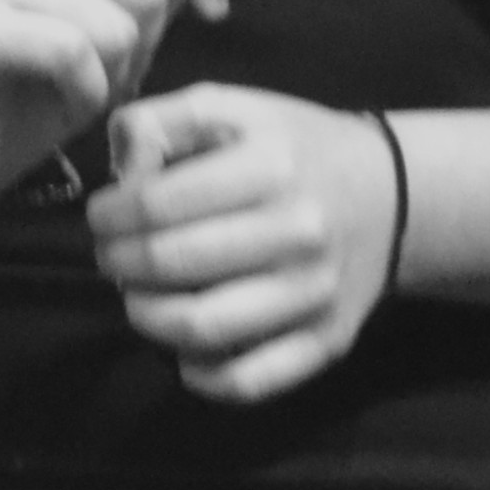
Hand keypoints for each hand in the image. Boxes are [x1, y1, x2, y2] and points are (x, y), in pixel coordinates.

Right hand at [0, 0, 229, 205]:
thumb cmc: (56, 78)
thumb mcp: (129, 23)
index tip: (213, 6)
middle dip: (146, 41)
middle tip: (108, 66)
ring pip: (116, 24)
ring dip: (114, 74)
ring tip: (82, 83)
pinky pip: (73, 53)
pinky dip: (85, 93)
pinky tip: (63, 100)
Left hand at [87, 85, 401, 403]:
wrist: (387, 194)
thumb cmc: (291, 150)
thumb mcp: (230, 108)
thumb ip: (160, 122)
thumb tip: (121, 175)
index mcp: (272, 164)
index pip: (156, 203)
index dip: (108, 215)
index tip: (102, 216)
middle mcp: (300, 230)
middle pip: (170, 265)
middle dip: (117, 264)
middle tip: (111, 256)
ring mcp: (316, 292)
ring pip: (201, 329)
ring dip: (146, 317)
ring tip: (139, 297)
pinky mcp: (328, 340)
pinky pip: (249, 381)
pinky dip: (201, 375)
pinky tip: (184, 350)